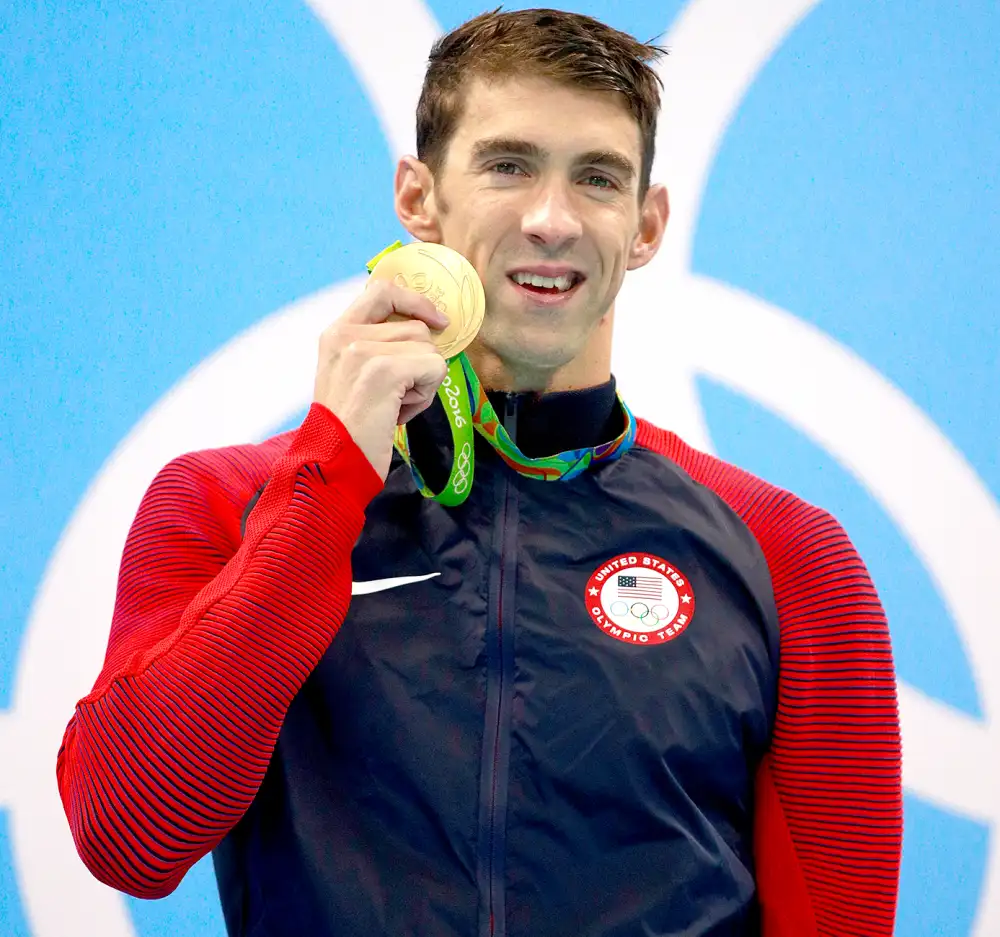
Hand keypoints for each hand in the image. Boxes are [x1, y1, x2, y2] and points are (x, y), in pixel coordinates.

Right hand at [314, 280, 449, 479]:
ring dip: (422, 382)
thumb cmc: (349, 428)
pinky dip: (425, 395)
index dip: (415, 300)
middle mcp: (346, 334)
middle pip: (416, 327)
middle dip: (418, 363)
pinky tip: (398, 413)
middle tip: (395, 397)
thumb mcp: (352, 375)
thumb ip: (377, 347)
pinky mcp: (386, 370)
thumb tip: (428, 330)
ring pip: (428, 349)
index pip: (382, 290)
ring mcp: (364, 350)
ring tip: (393, 406)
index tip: (436, 320)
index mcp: (336, 332)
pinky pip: (434, 367)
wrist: (332, 463)